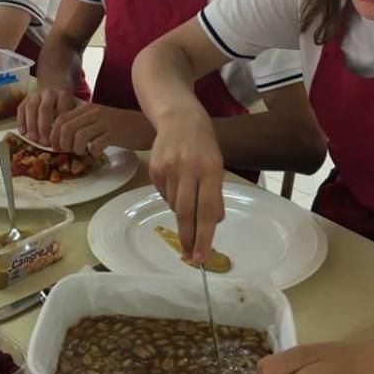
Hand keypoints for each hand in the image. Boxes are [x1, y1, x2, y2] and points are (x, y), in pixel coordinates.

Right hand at [16, 87, 78, 145]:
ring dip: (31, 125)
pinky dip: (21, 121)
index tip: (58, 140)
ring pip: (31, 108)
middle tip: (44, 142)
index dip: (58, 127)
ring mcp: (37, 94)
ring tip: (33, 139)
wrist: (56, 90)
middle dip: (43, 127)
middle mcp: (50, 93)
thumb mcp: (72, 110)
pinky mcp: (27, 97)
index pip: (60, 110)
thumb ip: (68, 121)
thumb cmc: (66, 106)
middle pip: (44, 109)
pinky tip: (23, 132)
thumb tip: (63, 140)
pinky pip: (21, 108)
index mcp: (63, 95)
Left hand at [49, 103, 154, 154]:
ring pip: (79, 136)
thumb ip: (81, 124)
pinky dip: (93, 152)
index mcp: (87, 108)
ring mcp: (104, 121)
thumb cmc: (119, 126)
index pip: (61, 119)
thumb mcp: (97, 120)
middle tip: (67, 152)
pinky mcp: (115, 132)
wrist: (144, 126)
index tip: (56, 147)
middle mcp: (94, 112)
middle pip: (66, 127)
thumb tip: (60, 138)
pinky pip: (96, 144)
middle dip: (62, 144)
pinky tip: (97, 153)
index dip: (53, 135)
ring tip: (82, 152)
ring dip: (76, 149)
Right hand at [149, 109, 224, 262]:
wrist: (179, 116)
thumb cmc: (204, 143)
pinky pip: (163, 193)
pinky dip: (171, 196)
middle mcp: (189, 169)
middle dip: (189, 237)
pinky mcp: (155, 168)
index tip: (202, 257)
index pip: (207, 210)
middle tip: (191, 256)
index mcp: (211, 170)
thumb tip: (212, 222)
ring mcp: (169, 168)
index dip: (204, 236)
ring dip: (182, 211)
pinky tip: (176, 181)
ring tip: (187, 195)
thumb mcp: (218, 165)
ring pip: (174, 204)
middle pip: (186, 212)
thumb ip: (215, 193)